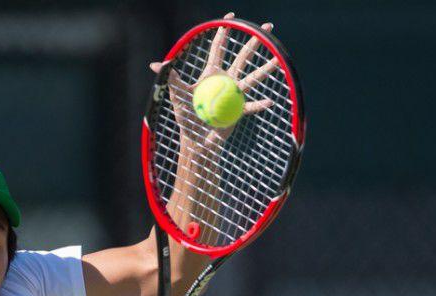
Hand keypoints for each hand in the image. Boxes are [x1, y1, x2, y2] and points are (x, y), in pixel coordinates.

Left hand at [149, 13, 276, 149]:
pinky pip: (251, 106)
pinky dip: (259, 105)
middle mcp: (227, 80)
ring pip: (253, 78)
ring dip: (265, 69)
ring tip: (278, 60)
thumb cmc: (185, 116)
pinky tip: (269, 102)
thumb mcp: (177, 96)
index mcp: (212, 73)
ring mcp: (235, 94)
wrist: (196, 138)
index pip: (218, 48)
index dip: (224, 32)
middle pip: (242, 57)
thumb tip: (158, 64)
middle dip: (254, 42)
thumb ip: (171, 79)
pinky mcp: (239, 110)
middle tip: (267, 28)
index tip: (231, 17)